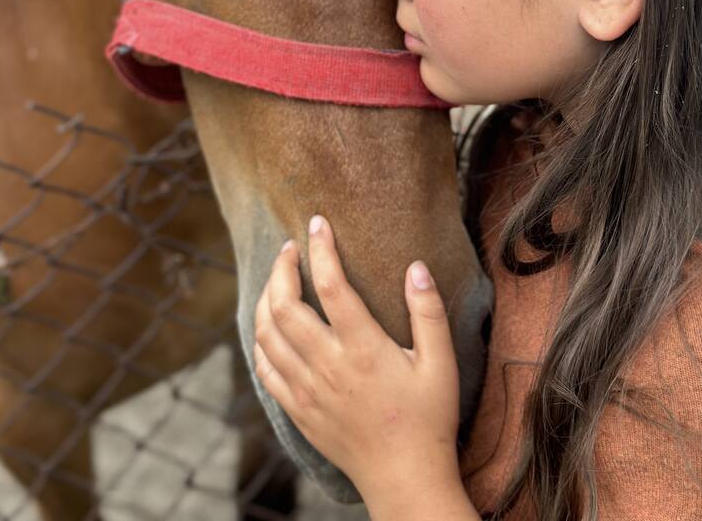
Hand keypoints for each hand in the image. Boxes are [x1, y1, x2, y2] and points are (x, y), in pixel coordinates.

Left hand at [253, 216, 476, 516]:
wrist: (405, 479)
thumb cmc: (428, 418)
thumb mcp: (441, 364)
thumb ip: (429, 313)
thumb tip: (415, 267)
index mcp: (363, 350)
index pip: (332, 286)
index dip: (322, 249)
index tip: (318, 223)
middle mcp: (328, 367)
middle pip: (285, 305)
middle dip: (282, 268)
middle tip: (291, 247)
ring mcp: (307, 390)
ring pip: (267, 334)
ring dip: (265, 297)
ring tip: (277, 277)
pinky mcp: (297, 410)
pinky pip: (265, 367)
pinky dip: (261, 338)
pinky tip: (269, 323)